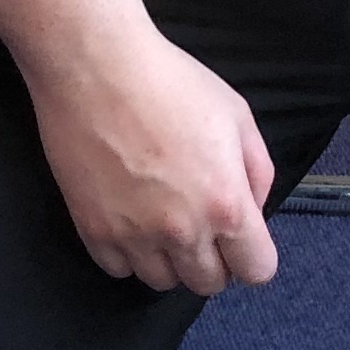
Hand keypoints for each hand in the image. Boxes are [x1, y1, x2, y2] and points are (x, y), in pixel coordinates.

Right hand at [24, 37, 279, 296]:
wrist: (96, 66)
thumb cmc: (169, 81)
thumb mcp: (237, 115)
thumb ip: (257, 171)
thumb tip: (253, 208)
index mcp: (226, 204)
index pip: (256, 271)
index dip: (251, 256)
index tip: (239, 239)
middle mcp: (182, 230)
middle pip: (208, 283)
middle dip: (212, 260)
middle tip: (199, 224)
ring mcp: (134, 234)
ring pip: (162, 282)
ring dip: (168, 260)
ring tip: (160, 221)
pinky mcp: (92, 229)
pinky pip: (118, 269)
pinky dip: (126, 253)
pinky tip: (128, 219)